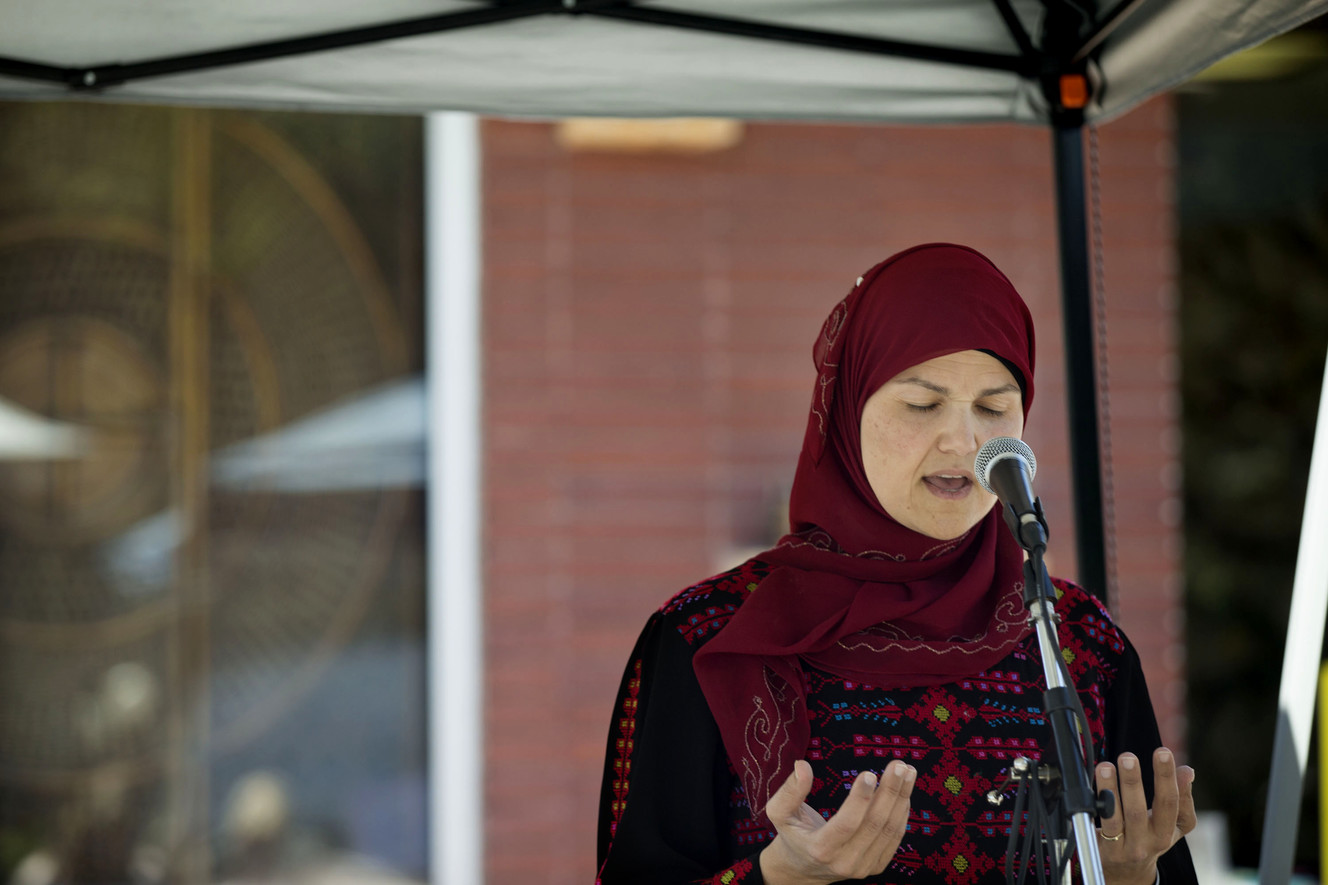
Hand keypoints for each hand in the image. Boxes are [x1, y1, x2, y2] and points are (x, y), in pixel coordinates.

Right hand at [759, 759, 914, 884]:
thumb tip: (802, 765)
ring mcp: (863, 867)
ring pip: (889, 830)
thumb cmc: (792, 833)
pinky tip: (904, 792)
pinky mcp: (875, 866)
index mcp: (820, 849)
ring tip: (908, 772)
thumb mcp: (779, 812)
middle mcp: (844, 862)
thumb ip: (789, 790)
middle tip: (898, 765)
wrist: (803, 868)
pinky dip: (902, 813)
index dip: (860, 799)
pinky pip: (894, 838)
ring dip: (901, 798)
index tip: (870, 773)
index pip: (846, 824)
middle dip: (890, 792)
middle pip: (874, 825)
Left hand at [1095, 747, 1196, 884]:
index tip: (1163, 752)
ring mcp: (1123, 847)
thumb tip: (1188, 770)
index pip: (1170, 803)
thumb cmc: (1152, 838)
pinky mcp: (1103, 848)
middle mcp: (1146, 842)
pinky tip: (1091, 787)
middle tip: (1127, 757)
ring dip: (1109, 791)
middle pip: (1138, 811)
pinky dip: (1096, 806)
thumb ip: (1183, 798)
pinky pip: (1097, 825)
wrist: (1129, 873)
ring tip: (1105, 767)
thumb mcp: (1175, 824)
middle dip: (1132, 782)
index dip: (1167, 777)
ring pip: (1114, 818)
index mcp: (1167, 832)